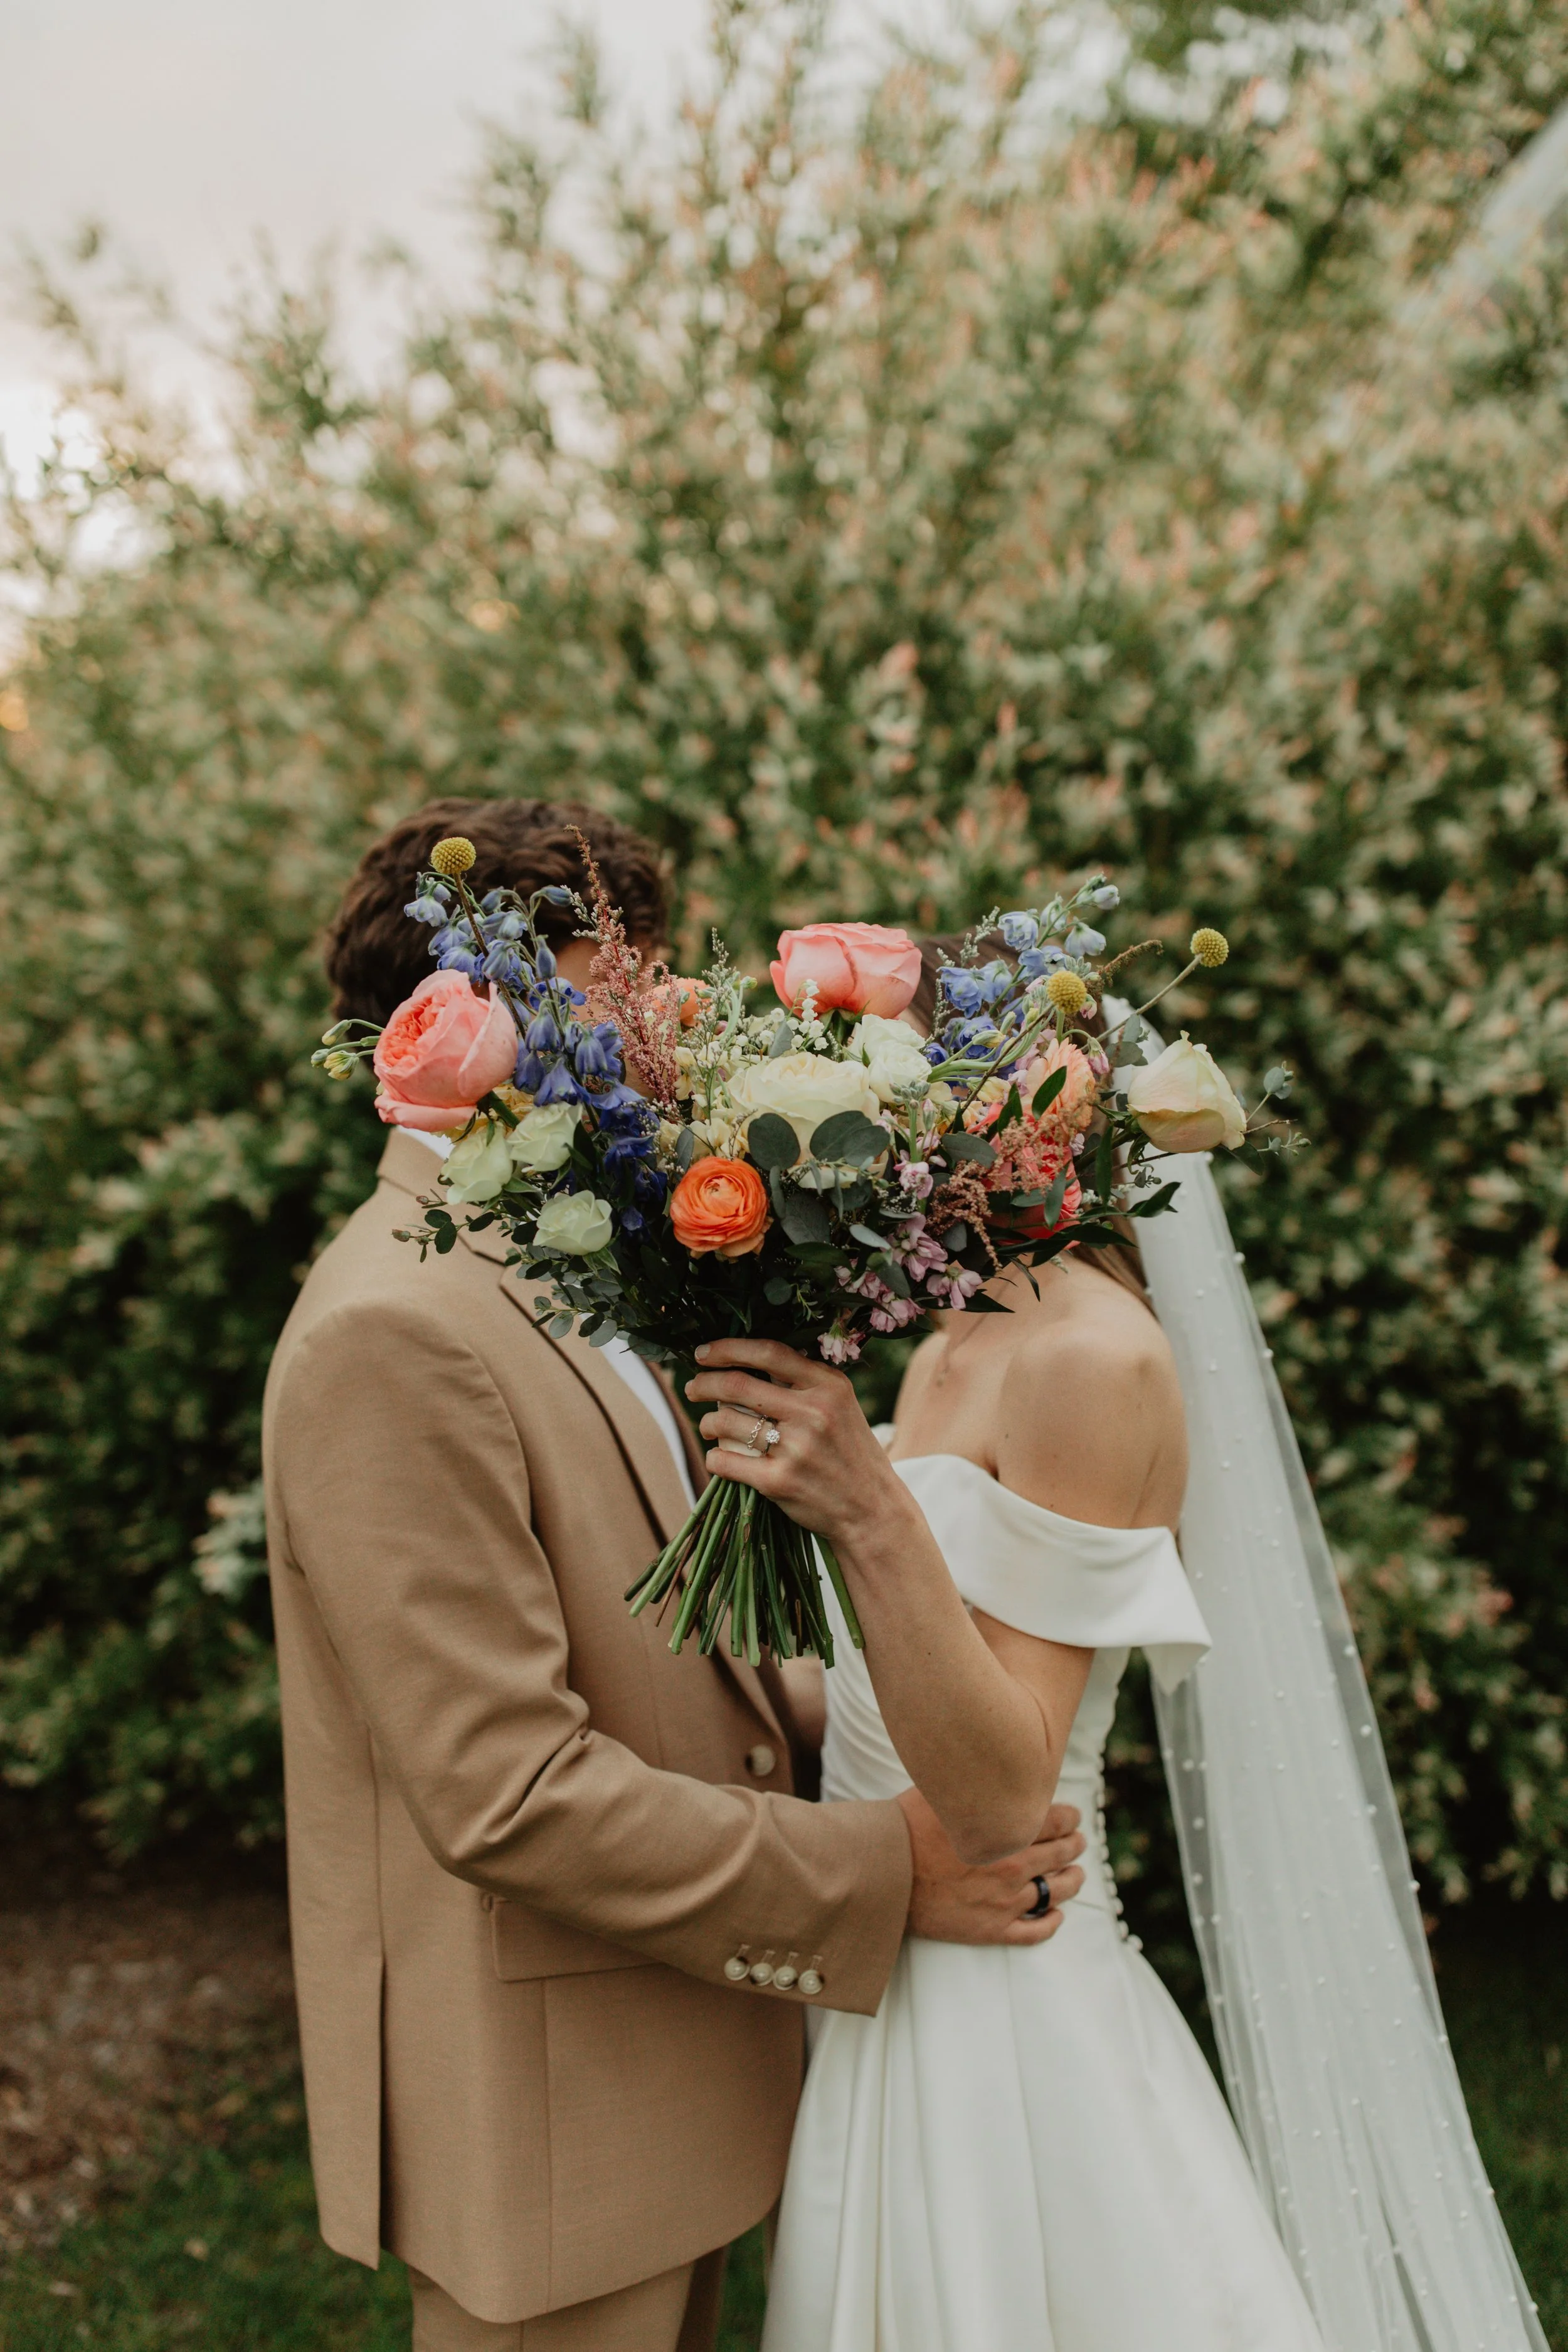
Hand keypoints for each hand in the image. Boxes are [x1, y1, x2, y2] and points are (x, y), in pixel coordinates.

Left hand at [686, 1336, 916, 1549]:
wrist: (872, 1509)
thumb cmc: (850, 1453)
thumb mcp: (840, 1406)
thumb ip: (804, 1382)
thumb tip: (746, 1361)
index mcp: (828, 1386)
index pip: (768, 1352)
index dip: (728, 1348)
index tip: (703, 1353)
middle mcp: (813, 1413)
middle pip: (737, 1384)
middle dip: (704, 1383)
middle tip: (692, 1387)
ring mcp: (796, 1448)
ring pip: (725, 1422)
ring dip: (706, 1422)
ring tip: (707, 1426)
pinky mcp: (780, 1482)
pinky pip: (726, 1461)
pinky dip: (714, 1458)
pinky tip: (717, 1458)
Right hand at [899, 1786, 1085, 1946]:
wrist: (884, 1873)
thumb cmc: (909, 1827)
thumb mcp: (943, 1790)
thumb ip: (975, 1783)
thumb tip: (991, 1763)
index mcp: (1006, 1829)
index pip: (1058, 1821)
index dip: (1071, 1818)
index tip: (1074, 1817)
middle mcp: (1013, 1865)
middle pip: (1061, 1854)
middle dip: (1074, 1845)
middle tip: (1077, 1842)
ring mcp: (1005, 1900)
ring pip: (1055, 1892)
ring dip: (1071, 1881)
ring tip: (1076, 1875)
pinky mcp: (992, 1929)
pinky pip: (1034, 1931)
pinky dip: (1051, 1923)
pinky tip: (1056, 1915)